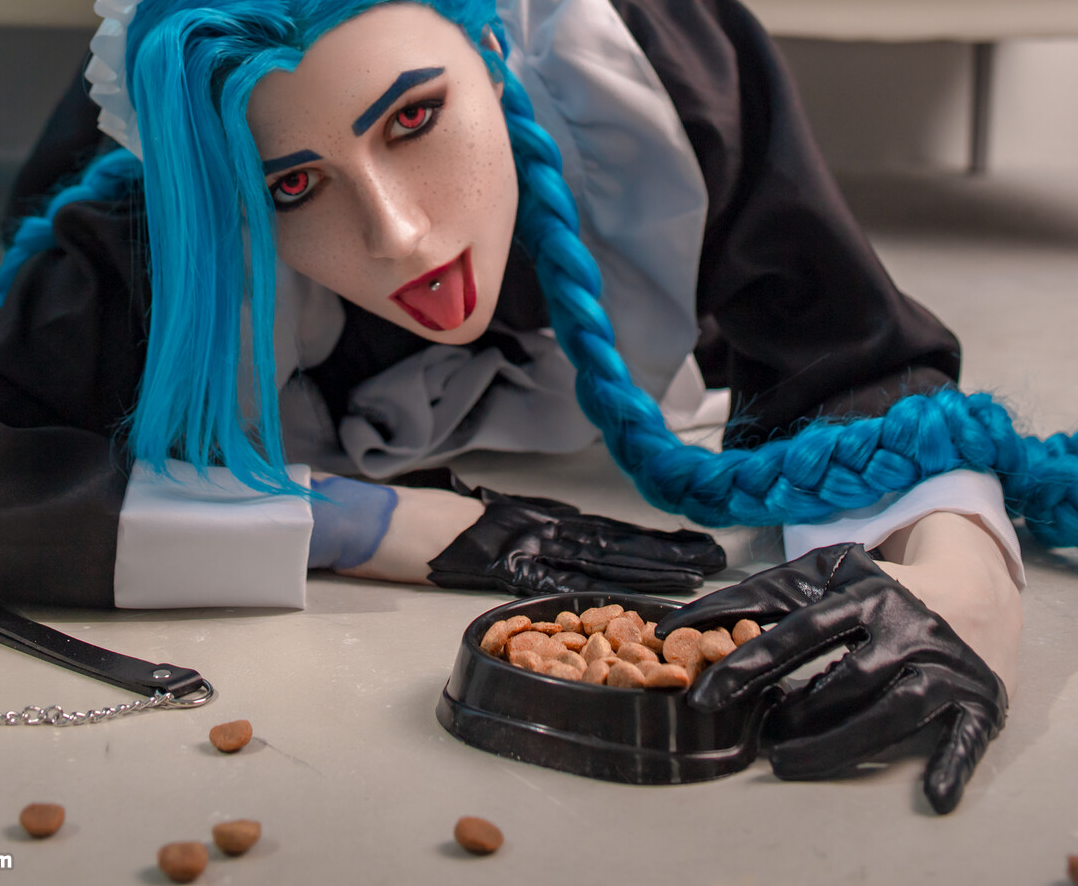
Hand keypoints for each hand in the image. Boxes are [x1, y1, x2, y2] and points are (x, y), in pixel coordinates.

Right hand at [425, 480, 725, 596]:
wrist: (394, 523)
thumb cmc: (433, 523)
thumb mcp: (491, 514)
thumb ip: (533, 522)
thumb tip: (568, 524)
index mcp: (540, 520)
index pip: (608, 532)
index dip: (652, 540)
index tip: (692, 544)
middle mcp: (542, 531)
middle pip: (616, 544)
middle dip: (666, 553)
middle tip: (714, 556)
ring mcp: (528, 548)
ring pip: (599, 559)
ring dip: (649, 569)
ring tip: (694, 572)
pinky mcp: (509, 570)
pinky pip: (560, 580)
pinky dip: (598, 587)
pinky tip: (632, 593)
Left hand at [664, 544, 1006, 813]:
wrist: (978, 593)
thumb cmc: (882, 590)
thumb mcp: (832, 576)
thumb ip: (771, 594)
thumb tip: (694, 622)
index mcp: (866, 593)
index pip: (800, 629)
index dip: (749, 660)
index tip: (703, 690)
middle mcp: (907, 627)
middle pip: (847, 676)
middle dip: (795, 711)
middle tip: (754, 739)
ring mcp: (945, 666)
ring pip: (892, 712)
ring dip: (840, 744)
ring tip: (788, 762)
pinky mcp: (978, 701)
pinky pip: (965, 739)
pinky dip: (952, 766)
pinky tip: (934, 796)